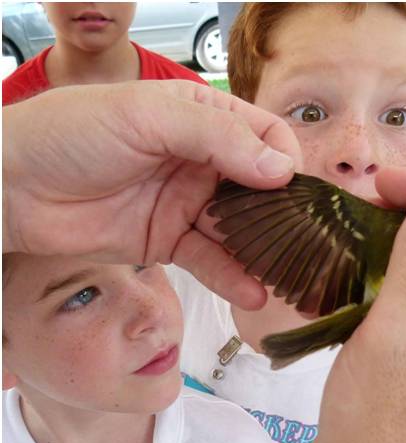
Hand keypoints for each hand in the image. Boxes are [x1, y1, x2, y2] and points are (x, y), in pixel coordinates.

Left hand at [3, 80, 301, 308]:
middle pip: (261, 188)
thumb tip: (280, 169)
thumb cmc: (71, 133)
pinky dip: (231, 276)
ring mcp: (187, 202)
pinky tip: (252, 292)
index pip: (266, 137)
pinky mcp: (169, 240)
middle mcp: (202, 160)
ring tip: (286, 276)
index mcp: (203, 118)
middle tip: (304, 244)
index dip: (286, 162)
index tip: (293, 190)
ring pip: (240, 229)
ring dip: (263, 252)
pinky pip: (210, 260)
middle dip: (284, 215)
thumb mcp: (147, 117)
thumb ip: (216, 137)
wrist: (13, 186)